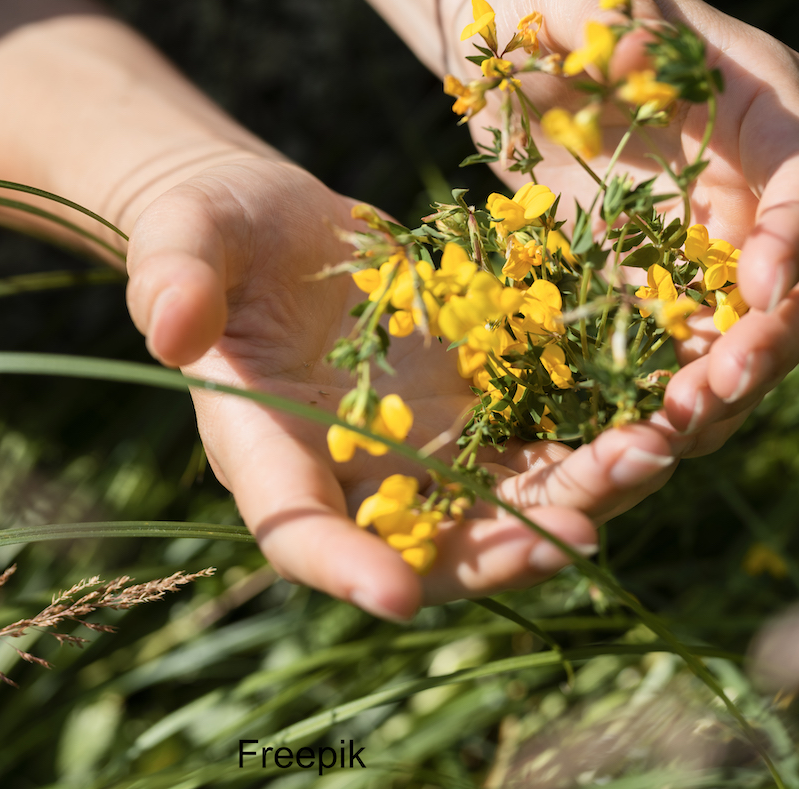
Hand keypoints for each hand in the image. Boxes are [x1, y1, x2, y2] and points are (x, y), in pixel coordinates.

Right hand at [126, 158, 682, 617]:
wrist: (271, 222)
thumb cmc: (210, 233)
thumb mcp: (182, 242)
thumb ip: (174, 281)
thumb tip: (171, 331)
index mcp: (265, 446)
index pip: (294, 528)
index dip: (340, 567)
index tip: (393, 595)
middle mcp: (345, 467)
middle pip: (417, 544)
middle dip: (494, 554)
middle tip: (573, 537)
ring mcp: (411, 440)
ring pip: (491, 503)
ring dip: (566, 499)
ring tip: (642, 460)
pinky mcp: (462, 398)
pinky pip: (527, 436)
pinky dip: (582, 438)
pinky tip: (646, 412)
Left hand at [456, 0, 798, 460]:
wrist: (505, 47)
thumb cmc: (547, 4)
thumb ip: (607, 18)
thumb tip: (637, 54)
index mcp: (763, 108)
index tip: (760, 293)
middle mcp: (747, 181)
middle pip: (788, 275)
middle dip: (764, 339)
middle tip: (715, 390)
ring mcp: (695, 234)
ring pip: (731, 324)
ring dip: (713, 381)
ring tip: (667, 430)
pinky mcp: (639, 270)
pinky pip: (661, 337)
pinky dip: (652, 382)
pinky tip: (621, 425)